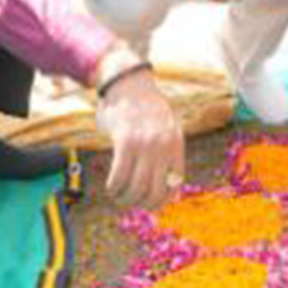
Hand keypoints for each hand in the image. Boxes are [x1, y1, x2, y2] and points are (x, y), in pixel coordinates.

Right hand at [97, 68, 184, 207]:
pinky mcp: (125, 140)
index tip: (149, 203)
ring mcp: (145, 144)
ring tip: (118, 195)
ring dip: (125, 198)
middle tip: (130, 201)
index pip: (174, 186)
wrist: (129, 83)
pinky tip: (111, 186)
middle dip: (140, 203)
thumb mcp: (166, 128)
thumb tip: (166, 186)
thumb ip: (167, 153)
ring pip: (136, 187)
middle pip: (153, 191)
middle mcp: (163, 147)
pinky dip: (114, 187)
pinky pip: (119, 175)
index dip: (161, 201)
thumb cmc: (145, 109)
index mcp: (176, 145)